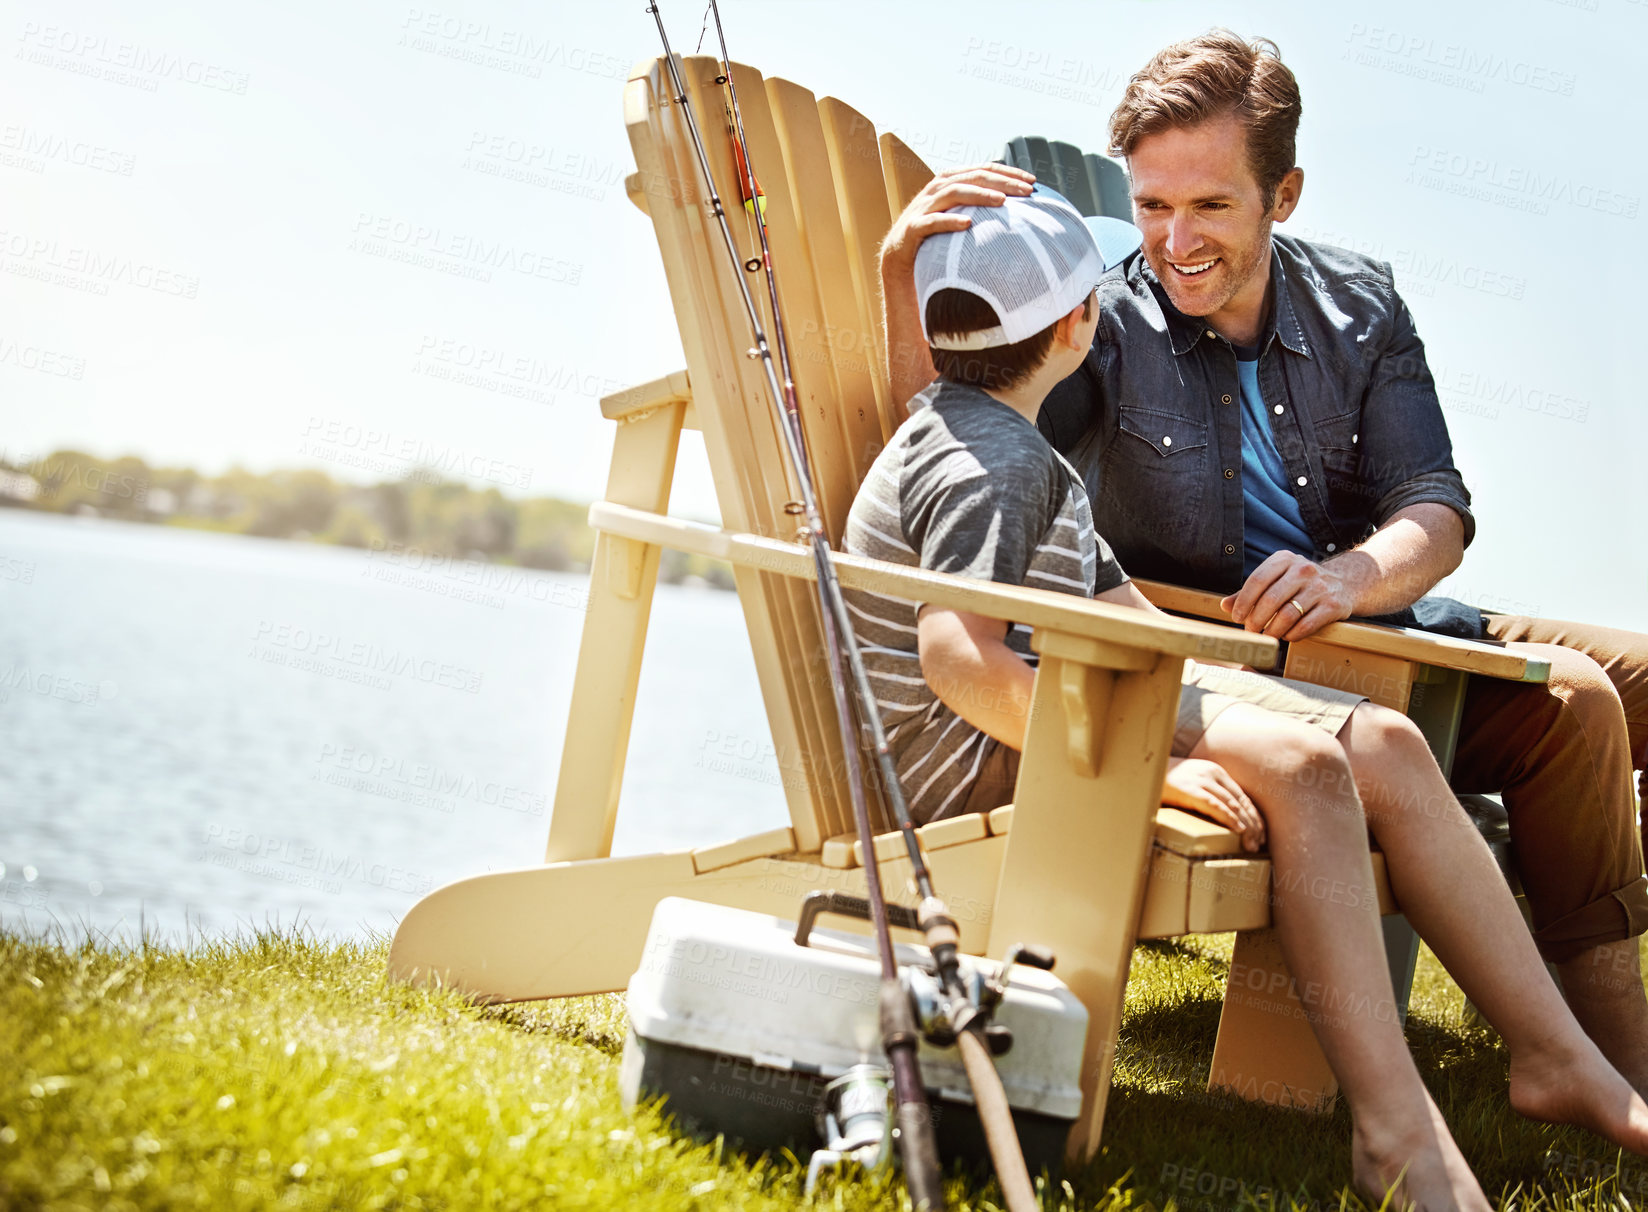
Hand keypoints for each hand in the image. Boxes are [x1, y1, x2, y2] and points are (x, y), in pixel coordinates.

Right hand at [878, 163, 1035, 275]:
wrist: (898, 261)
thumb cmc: (935, 240)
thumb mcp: (957, 218)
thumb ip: (978, 209)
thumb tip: (1017, 210)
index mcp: (949, 183)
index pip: (982, 170)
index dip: (1007, 173)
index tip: (1032, 182)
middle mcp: (935, 190)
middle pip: (971, 177)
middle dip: (1001, 181)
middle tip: (1027, 191)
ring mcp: (922, 208)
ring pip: (953, 193)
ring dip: (979, 195)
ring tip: (1002, 201)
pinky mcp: (912, 229)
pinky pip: (932, 223)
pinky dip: (949, 221)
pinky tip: (968, 224)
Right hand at [1161, 758, 1265, 851]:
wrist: (1143, 772)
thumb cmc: (1165, 783)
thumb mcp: (1191, 783)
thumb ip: (1208, 793)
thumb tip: (1225, 817)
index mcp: (1215, 771)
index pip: (1242, 797)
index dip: (1254, 816)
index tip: (1260, 834)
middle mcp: (1212, 773)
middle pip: (1241, 801)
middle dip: (1254, 824)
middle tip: (1259, 843)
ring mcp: (1200, 780)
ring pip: (1232, 805)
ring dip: (1246, 826)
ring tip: (1252, 843)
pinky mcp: (1189, 789)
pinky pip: (1214, 805)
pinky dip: (1229, 818)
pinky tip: (1238, 829)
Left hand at [1220, 551, 1357, 641]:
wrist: (1345, 583)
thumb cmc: (1301, 584)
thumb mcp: (1277, 579)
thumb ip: (1251, 592)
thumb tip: (1225, 605)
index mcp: (1284, 560)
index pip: (1257, 580)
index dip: (1243, 602)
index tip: (1237, 618)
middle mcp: (1303, 569)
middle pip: (1271, 599)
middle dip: (1256, 620)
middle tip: (1251, 631)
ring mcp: (1320, 587)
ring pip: (1288, 614)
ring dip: (1273, 630)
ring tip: (1267, 636)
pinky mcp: (1333, 605)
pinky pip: (1306, 625)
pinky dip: (1292, 634)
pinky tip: (1287, 636)